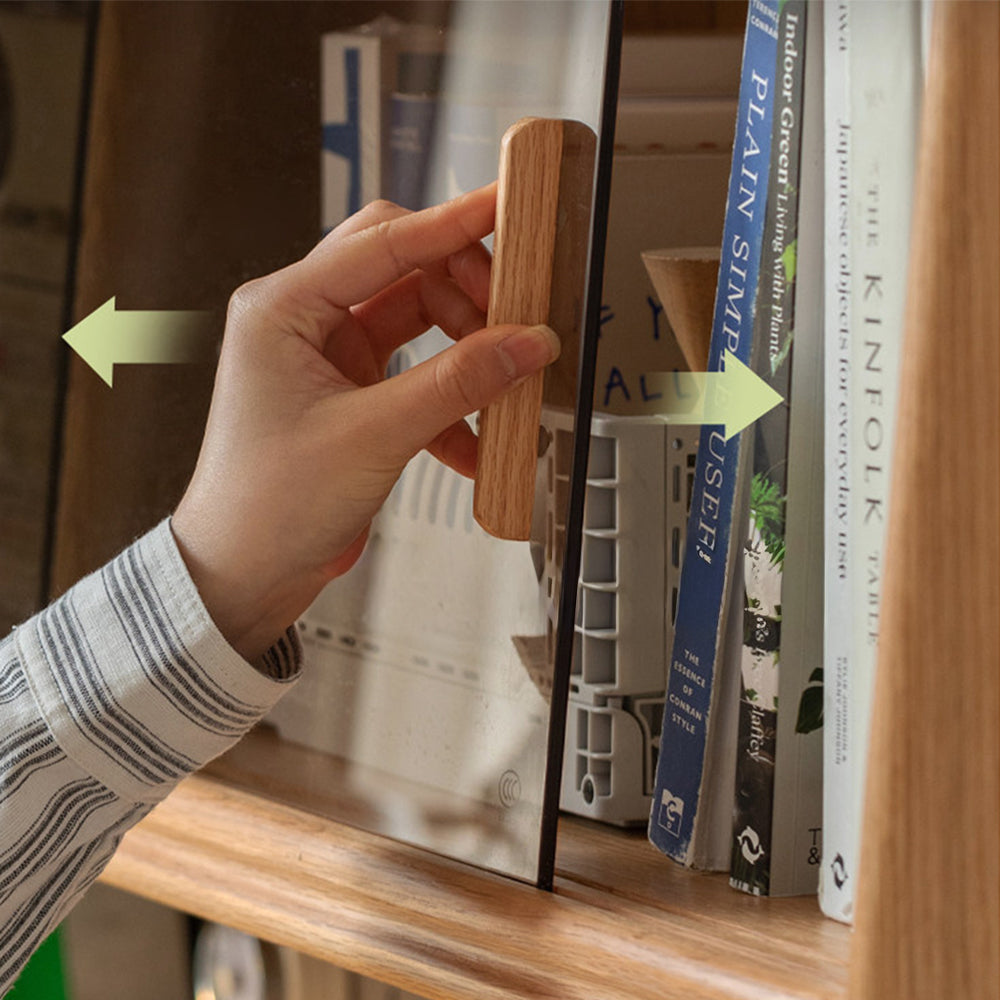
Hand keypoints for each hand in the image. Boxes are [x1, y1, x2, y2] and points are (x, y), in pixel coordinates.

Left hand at [171, 185, 559, 661]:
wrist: (243, 574)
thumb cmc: (267, 504)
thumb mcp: (374, 434)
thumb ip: (457, 383)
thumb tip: (524, 343)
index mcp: (284, 308)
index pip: (383, 241)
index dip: (452, 224)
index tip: (506, 209)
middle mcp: (304, 322)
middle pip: (404, 269)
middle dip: (464, 291)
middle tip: (515, 318)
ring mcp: (328, 358)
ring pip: (417, 321)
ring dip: (465, 349)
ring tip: (504, 381)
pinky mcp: (351, 396)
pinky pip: (417, 376)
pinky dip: (451, 402)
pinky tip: (475, 444)